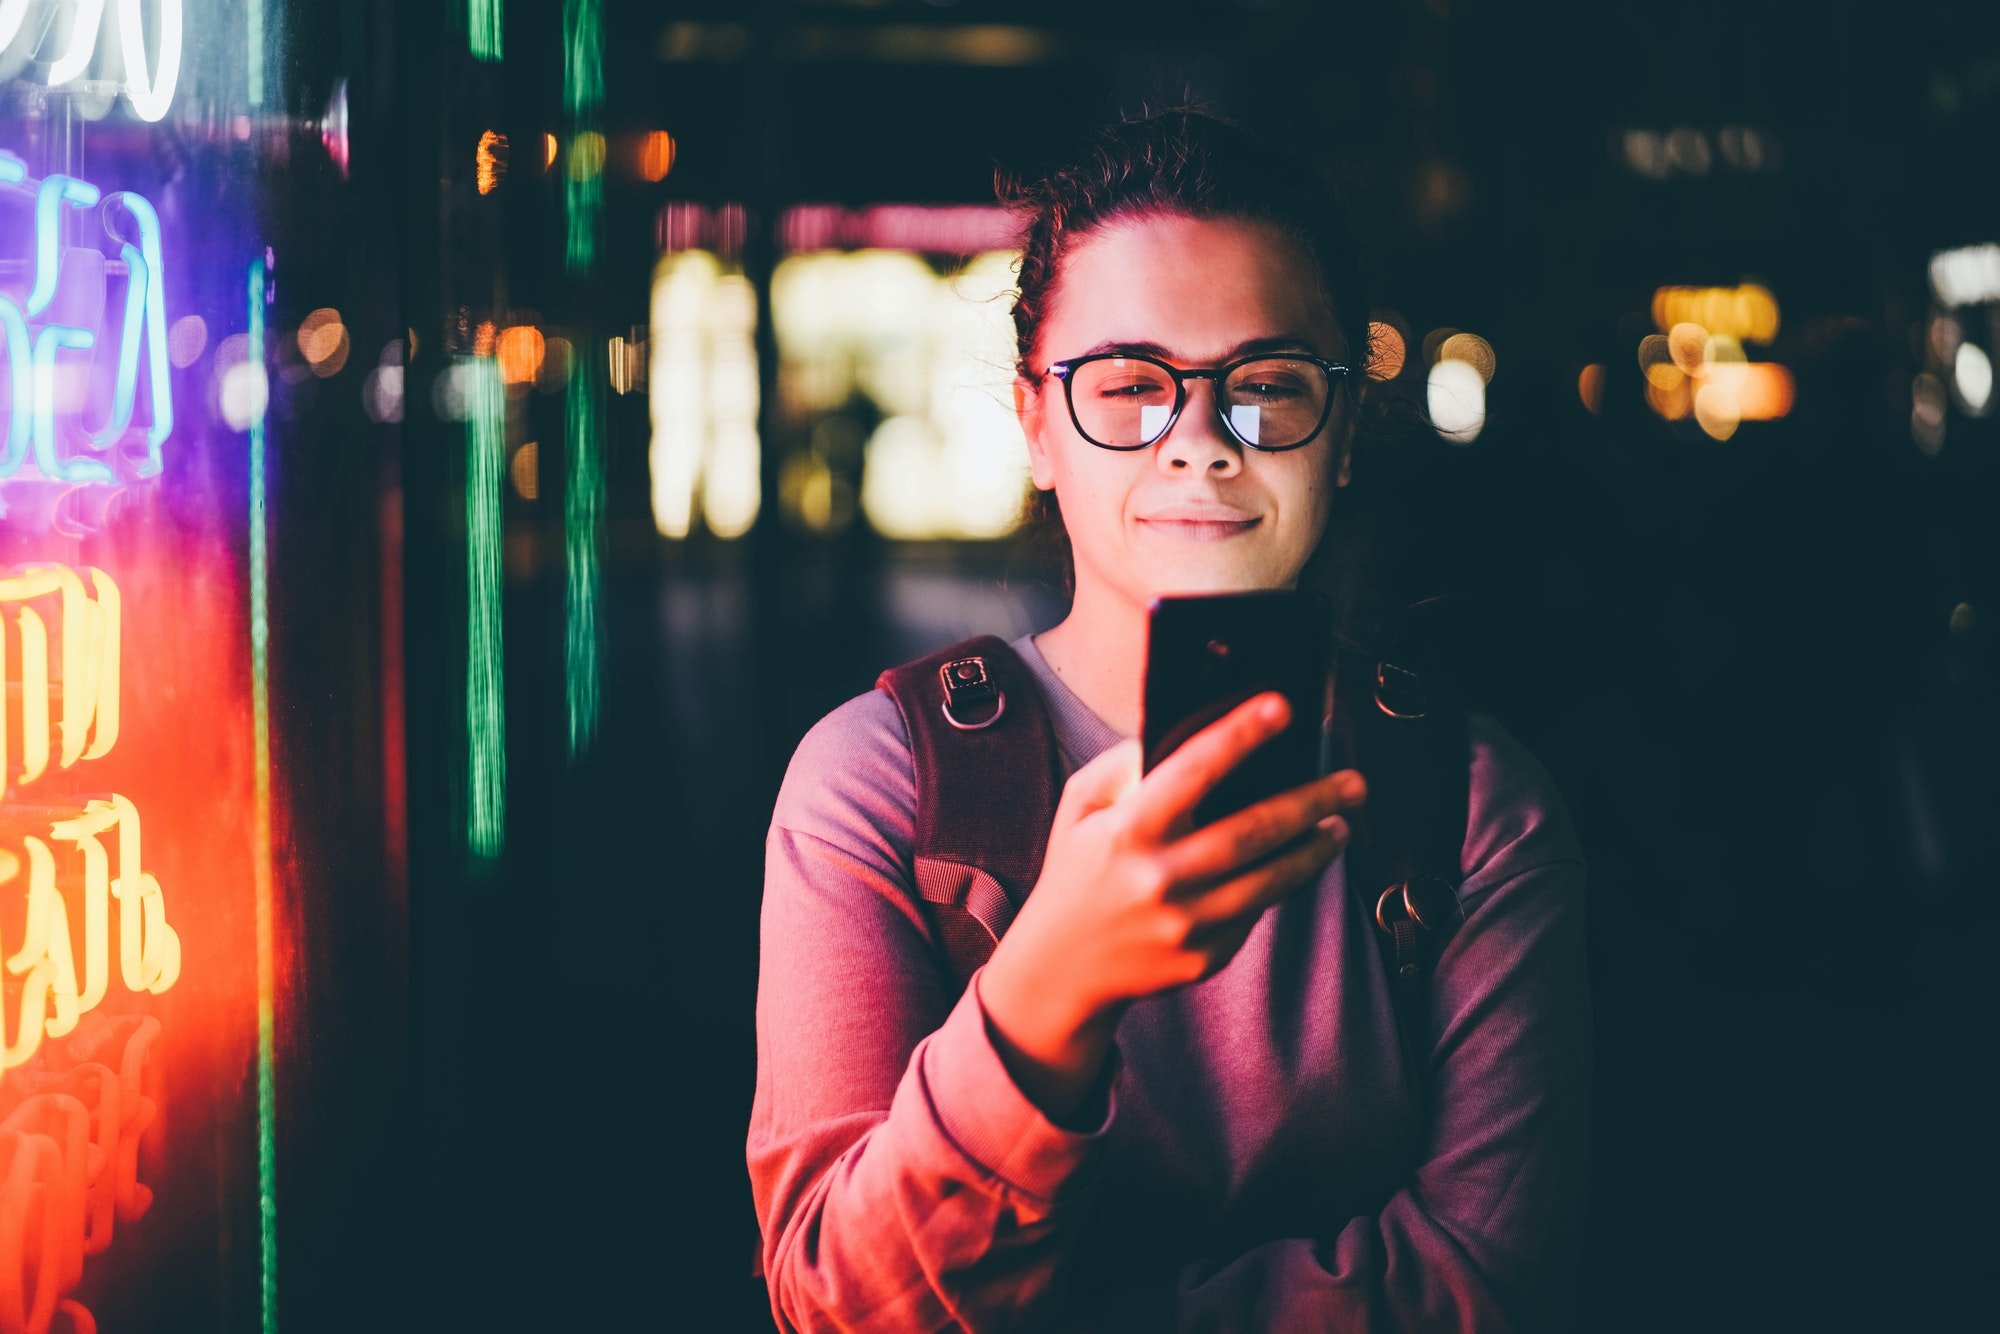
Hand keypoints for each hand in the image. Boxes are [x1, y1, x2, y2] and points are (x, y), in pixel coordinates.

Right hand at [978, 693, 1365, 1120]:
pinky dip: (1278, 886)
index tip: (1284, 708)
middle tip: (1354, 782)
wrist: (1061, 969)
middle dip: (1313, 800)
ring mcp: (1184, 925)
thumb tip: (1191, 733)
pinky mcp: (1203, 958)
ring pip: (1272, 880)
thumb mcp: (1081, 808)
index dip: (1241, 735)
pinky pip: (1255, 914)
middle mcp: (1158, 879)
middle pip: (1254, 830)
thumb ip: (1125, 765)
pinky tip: (1292, 864)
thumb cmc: (1077, 871)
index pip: (1193, 770)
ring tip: (1340, 825)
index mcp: (1125, 831)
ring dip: (1315, 849)